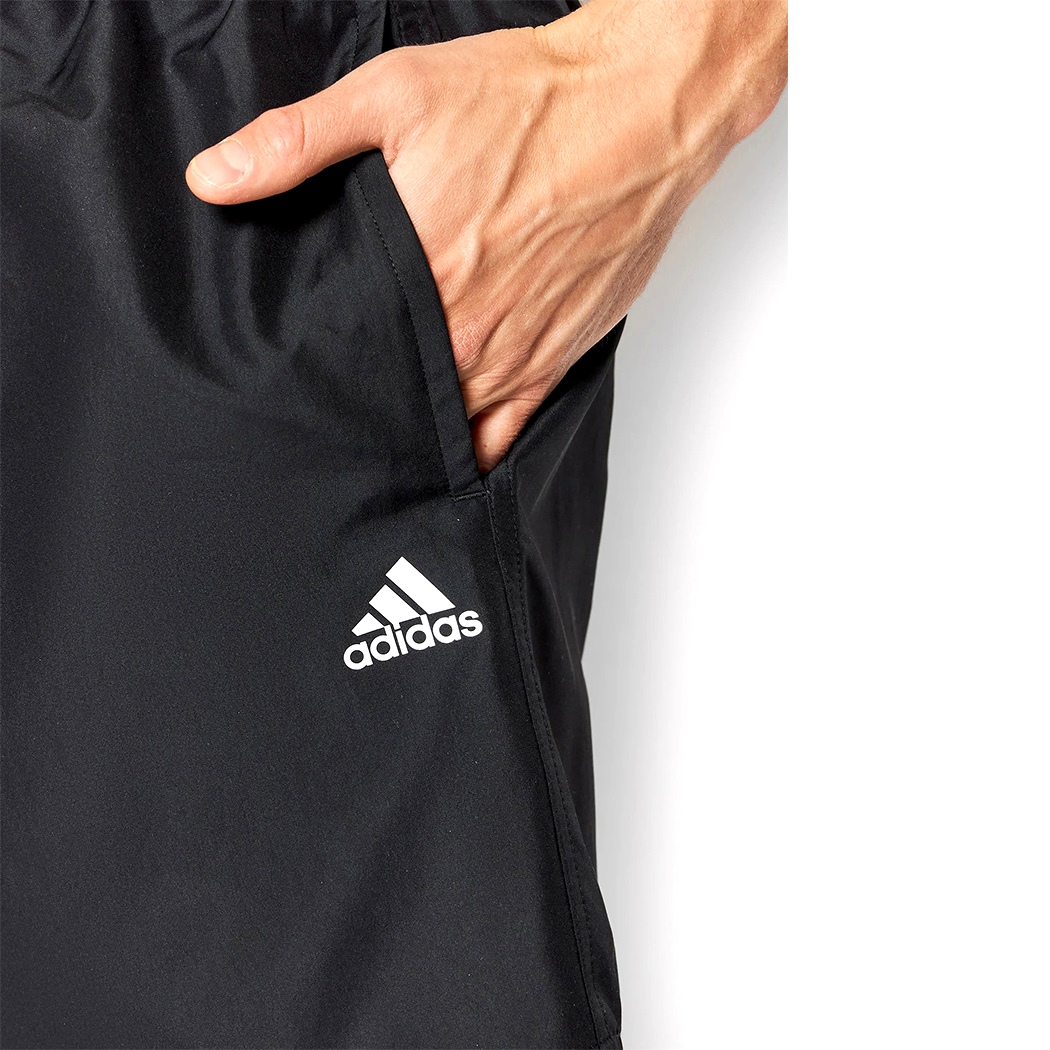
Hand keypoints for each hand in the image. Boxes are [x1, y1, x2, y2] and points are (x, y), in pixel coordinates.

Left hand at [186, 0, 786, 471]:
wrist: (642, 111)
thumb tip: (212, 179)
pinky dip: (479, 451)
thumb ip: (297, 142)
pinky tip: (452, 459)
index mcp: (423, 277)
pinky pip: (510, 432)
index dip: (318, 381)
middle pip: (398, 403)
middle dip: (363, 412)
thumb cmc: (531, 101)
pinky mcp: (560, 356)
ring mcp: (519, 352)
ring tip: (379, 449)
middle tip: (328, 425)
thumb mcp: (396, 94)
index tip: (293, 390)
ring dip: (416, 435)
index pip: (350, 364)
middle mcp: (470, 332)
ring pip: (451, 426)